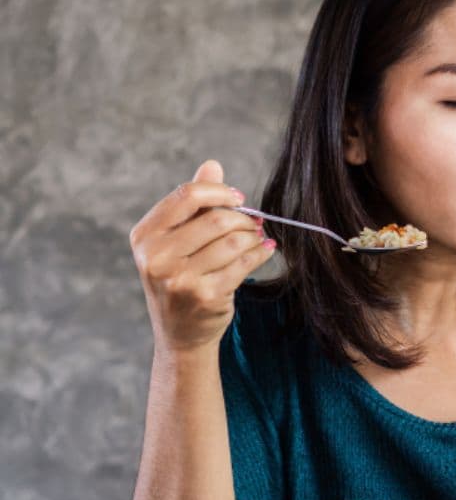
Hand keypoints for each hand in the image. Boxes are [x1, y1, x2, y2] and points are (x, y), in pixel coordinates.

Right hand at [130, 160, 274, 353]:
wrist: (180, 334)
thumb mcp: (176, 241)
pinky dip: (261, 253)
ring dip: (254, 236)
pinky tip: (266, 249)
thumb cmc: (180, 279)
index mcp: (145, 236)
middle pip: (215, 219)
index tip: (239, 200)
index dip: (220, 193)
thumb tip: (212, 165)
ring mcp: (179, 279)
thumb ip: (193, 203)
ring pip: (233, 241)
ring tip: (258, 237)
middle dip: (243, 218)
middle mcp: (156, 257)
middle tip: (255, 223)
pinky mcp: (205, 296)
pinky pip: (244, 263)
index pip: (186, 196)